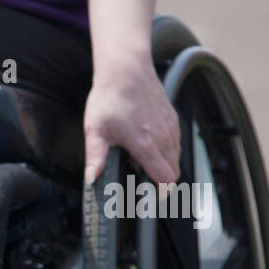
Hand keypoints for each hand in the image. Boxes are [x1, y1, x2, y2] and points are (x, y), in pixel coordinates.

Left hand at [83, 56, 180, 185]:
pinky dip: (166, 151)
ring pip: (176, 158)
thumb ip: (95, 157)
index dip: (159, 192)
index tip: (148, 198)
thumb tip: (91, 178)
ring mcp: (171, 127)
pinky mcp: (173, 119)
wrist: (126, 70)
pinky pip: (176, 143)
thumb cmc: (110, 98)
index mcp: (145, 144)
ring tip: (141, 163)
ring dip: (163, 166)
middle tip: (142, 183)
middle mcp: (163, 137)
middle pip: (173, 172)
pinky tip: (148, 146)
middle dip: (161, 182)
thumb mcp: (95, 131)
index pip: (165, 179)